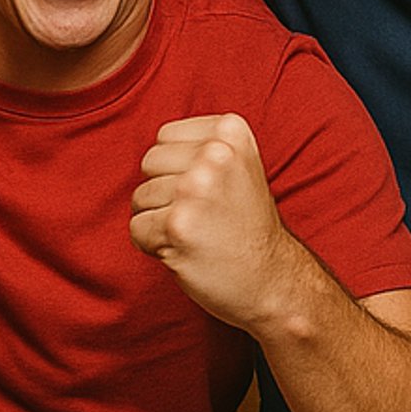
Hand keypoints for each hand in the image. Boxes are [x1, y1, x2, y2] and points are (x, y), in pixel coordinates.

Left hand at [130, 113, 294, 330]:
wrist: (273, 279)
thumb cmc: (247, 225)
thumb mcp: (238, 165)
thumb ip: (200, 147)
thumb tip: (151, 147)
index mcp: (230, 132)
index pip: (165, 137)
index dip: (178, 168)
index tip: (209, 191)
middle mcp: (215, 154)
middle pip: (149, 163)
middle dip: (164, 192)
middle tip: (201, 215)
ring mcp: (195, 188)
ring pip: (140, 197)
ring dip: (160, 221)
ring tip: (197, 232)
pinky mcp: (177, 225)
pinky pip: (137, 228)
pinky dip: (153, 245)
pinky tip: (186, 249)